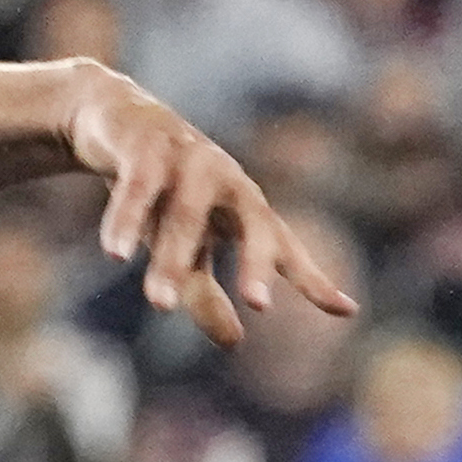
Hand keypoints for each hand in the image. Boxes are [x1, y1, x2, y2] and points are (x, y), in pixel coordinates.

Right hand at [62, 72, 355, 346]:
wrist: (114, 118)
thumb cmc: (162, 192)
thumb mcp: (186, 245)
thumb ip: (206, 292)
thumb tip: (235, 342)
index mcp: (245, 206)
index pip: (284, 246)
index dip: (313, 279)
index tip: (347, 311)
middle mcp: (228, 180)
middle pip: (252, 223)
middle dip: (256, 262)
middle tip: (258, 303)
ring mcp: (190, 159)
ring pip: (186, 215)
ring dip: (172, 259)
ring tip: (161, 305)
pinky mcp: (146, 147)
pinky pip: (138, 188)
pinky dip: (127, 220)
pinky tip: (116, 254)